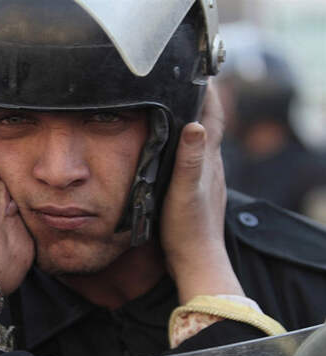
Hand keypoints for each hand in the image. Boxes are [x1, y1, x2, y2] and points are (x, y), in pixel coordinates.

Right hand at [160, 85, 243, 303]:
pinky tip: (169, 150)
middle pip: (207, 125)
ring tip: (170, 108)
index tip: (198, 70)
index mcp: (209, 161)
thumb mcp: (185, 192)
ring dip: (189, 122)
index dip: (208, 93)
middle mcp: (210, 166)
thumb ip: (190, 159)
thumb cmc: (187, 228)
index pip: (214, 117)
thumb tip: (196, 124)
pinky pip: (190, 158)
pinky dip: (183, 145)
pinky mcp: (196, 190)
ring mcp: (204, 178)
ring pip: (198, 142)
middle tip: (178, 83)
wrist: (194, 259)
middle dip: (197, 101)